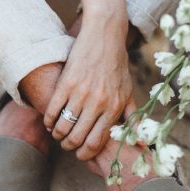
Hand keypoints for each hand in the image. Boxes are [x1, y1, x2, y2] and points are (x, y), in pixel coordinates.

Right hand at [44, 14, 136, 159]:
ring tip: (58, 134)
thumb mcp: (128, 93)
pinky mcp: (66, 83)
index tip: (80, 154)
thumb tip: (140, 144)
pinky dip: (49, 121)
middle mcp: (98, 103)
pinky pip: (53, 110)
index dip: (85, 154)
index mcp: (114, 108)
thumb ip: (133, 119)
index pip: (96, 143)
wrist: (105, 36)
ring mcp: (81, 93)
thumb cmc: (117, 67)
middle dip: (69, 147)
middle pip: (77, 138)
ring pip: (63, 127)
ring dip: (58, 135)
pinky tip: (50, 122)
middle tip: (67, 145)